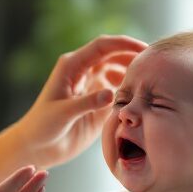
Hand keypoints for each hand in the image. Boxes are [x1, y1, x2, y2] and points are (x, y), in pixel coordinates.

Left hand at [15, 35, 145, 167]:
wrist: (37, 148)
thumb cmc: (42, 127)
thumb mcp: (62, 113)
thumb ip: (87, 102)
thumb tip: (112, 93)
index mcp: (72, 66)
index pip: (102, 46)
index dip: (124, 44)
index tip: (145, 49)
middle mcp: (84, 73)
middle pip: (114, 56)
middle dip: (133, 57)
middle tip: (155, 65)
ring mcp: (92, 88)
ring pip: (118, 73)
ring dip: (133, 76)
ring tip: (151, 84)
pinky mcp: (98, 105)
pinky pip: (119, 94)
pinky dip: (130, 94)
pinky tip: (140, 101)